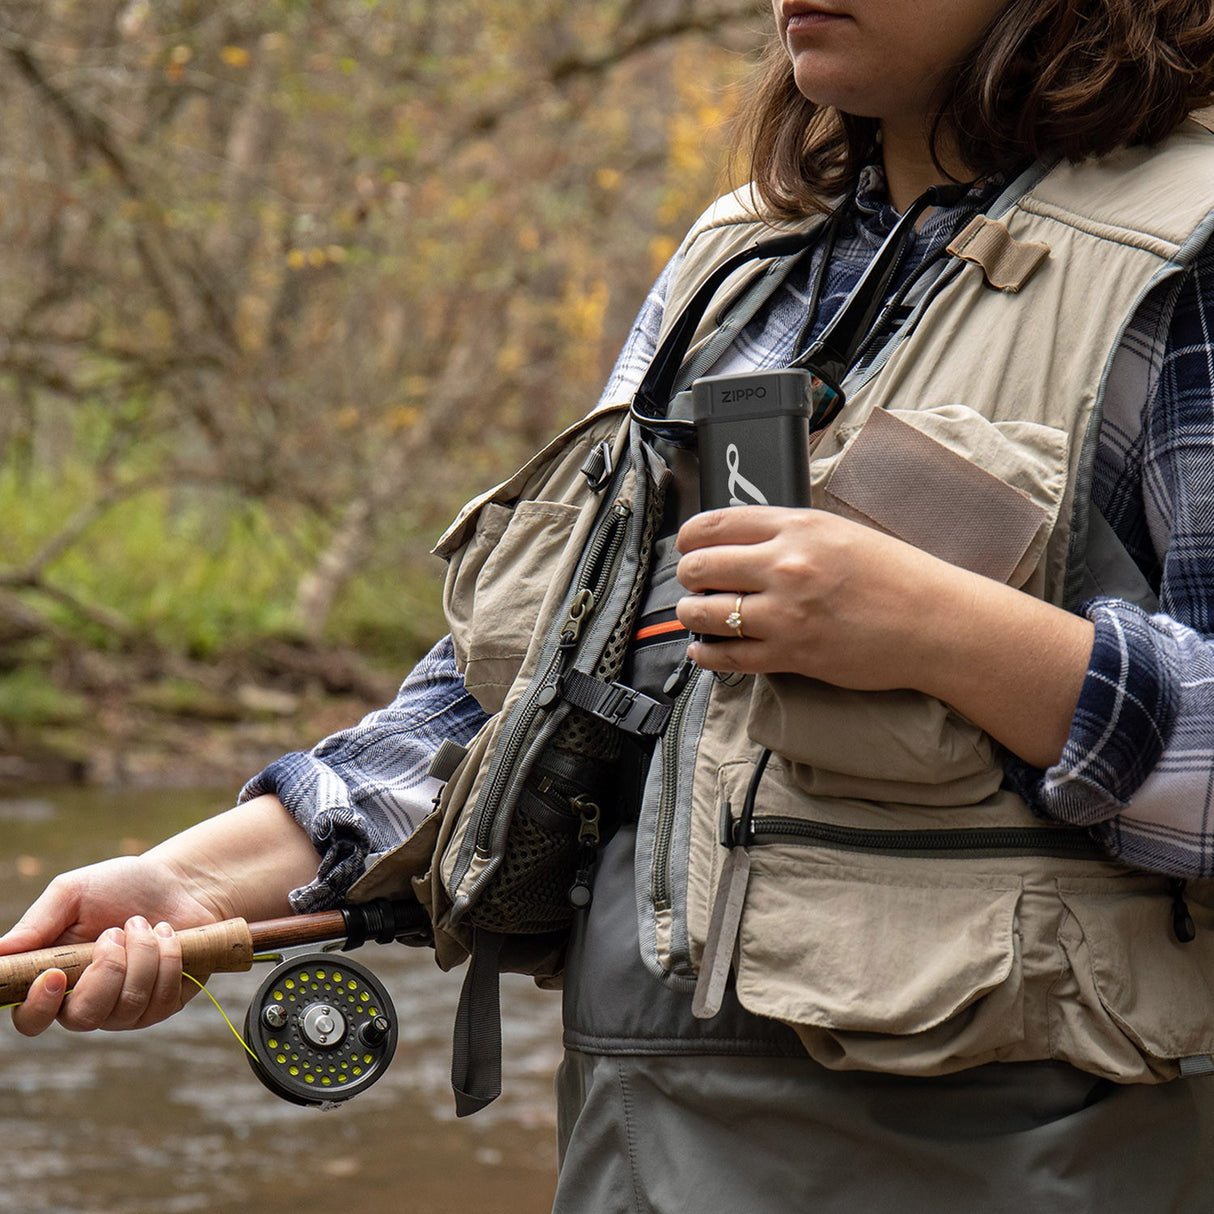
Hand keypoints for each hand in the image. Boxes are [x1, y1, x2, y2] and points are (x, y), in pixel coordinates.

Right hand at [0, 854, 223, 1035]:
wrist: (178, 882)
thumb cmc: (119, 886)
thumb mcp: (73, 892)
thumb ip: (37, 923)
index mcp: (54, 979)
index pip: (30, 1020)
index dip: (38, 1006)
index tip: (56, 974)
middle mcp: (86, 1002)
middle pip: (85, 1018)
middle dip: (107, 969)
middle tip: (116, 930)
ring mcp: (126, 1009)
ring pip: (128, 1006)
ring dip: (142, 954)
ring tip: (142, 923)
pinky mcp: (163, 1005)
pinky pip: (163, 999)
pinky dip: (168, 958)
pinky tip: (166, 935)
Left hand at [675, 506, 953, 689]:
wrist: (935, 623)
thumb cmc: (895, 576)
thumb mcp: (838, 531)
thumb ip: (785, 531)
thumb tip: (736, 538)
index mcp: (797, 527)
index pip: (714, 525)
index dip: (689, 538)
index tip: (687, 547)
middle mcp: (785, 565)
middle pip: (700, 568)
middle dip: (688, 577)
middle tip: (694, 583)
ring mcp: (785, 613)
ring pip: (704, 613)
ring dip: (691, 614)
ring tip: (697, 614)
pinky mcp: (790, 654)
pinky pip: (727, 656)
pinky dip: (706, 653)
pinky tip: (704, 648)